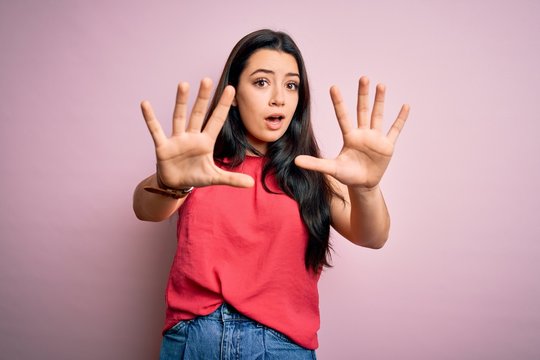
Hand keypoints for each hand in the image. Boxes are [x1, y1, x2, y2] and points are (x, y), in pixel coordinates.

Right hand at [141, 78, 254, 188]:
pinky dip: (150, 118)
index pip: (216, 120)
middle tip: (207, 79)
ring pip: (179, 117)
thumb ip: (232, 179)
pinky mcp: (163, 146)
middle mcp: (192, 136)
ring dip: (181, 102)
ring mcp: (177, 139)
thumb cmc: (196, 176)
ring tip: (184, 84)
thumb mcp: (215, 178)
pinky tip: (145, 104)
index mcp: (206, 141)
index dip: (223, 105)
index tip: (232, 88)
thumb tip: (251, 183)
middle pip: (198, 113)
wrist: (176, 184)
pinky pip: (155, 130)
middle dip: (203, 98)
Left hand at [295, 76, 409, 189]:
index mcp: (349, 137)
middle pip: (362, 110)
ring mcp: (375, 138)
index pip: (343, 116)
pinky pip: (395, 129)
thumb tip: (295, 161)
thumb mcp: (331, 169)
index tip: (333, 87)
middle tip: (363, 77)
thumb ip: (315, 163)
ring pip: (378, 115)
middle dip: (363, 94)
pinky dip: (401, 119)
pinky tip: (405, 106)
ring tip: (381, 85)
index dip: (338, 102)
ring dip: (380, 101)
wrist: (363, 185)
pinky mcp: (387, 146)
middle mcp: (362, 134)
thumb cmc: (347, 175)